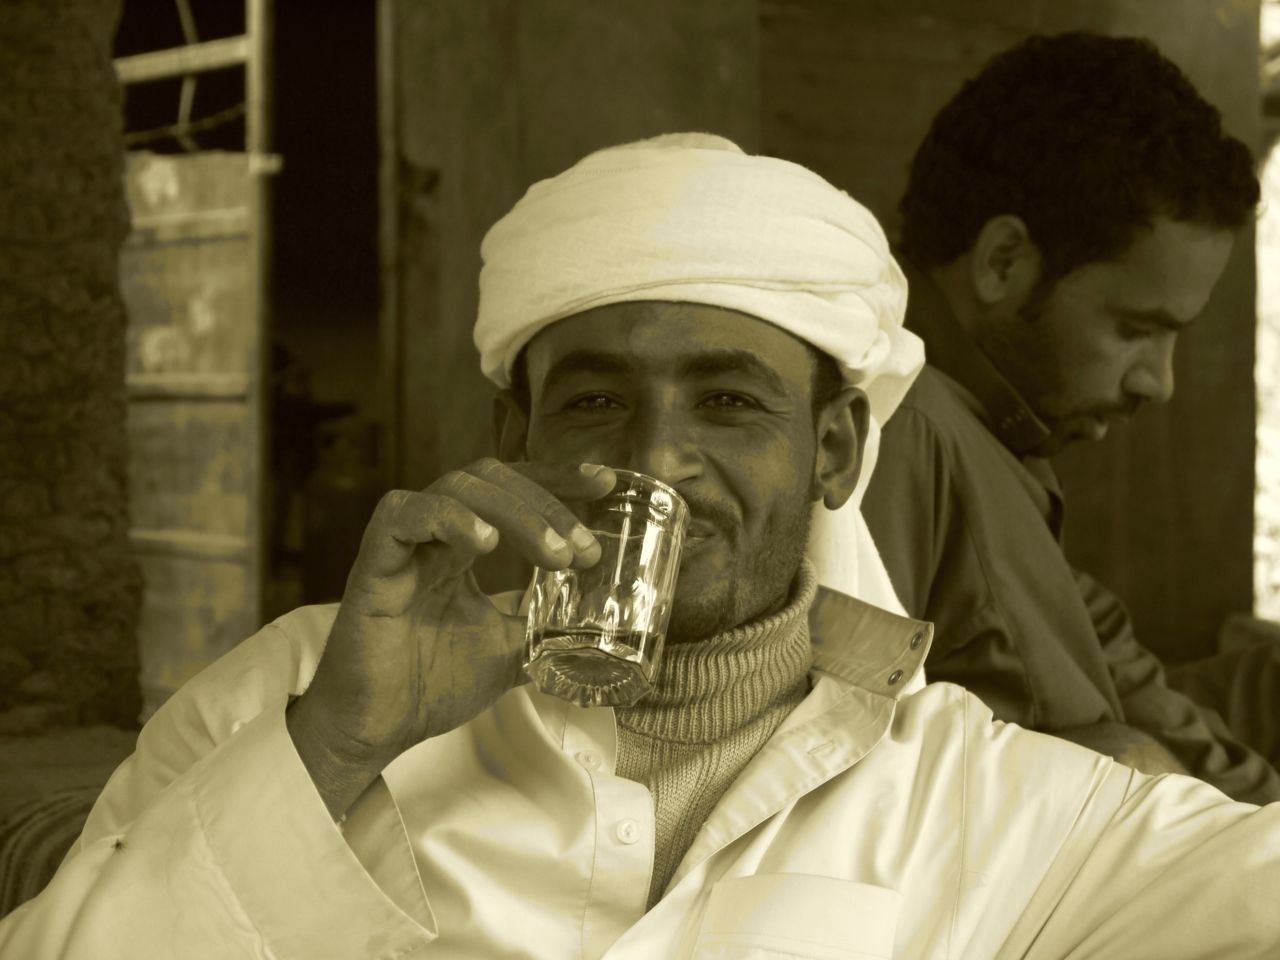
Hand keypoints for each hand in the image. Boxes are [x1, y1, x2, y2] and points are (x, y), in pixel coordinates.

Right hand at [287, 459, 613, 815]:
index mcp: (460, 546)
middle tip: (583, 549)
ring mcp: (403, 545)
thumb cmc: (430, 687)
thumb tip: (600, 632)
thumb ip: (546, 631)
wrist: (377, 731)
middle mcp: (433, 536)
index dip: (557, 479)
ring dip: (515, 512)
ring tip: (554, 554)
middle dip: (546, 502)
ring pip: (456, 487)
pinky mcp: (374, 564)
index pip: (511, 488)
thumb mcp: (510, 652)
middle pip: (491, 479)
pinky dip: (450, 518)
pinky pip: (404, 515)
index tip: (605, 484)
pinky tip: (485, 542)